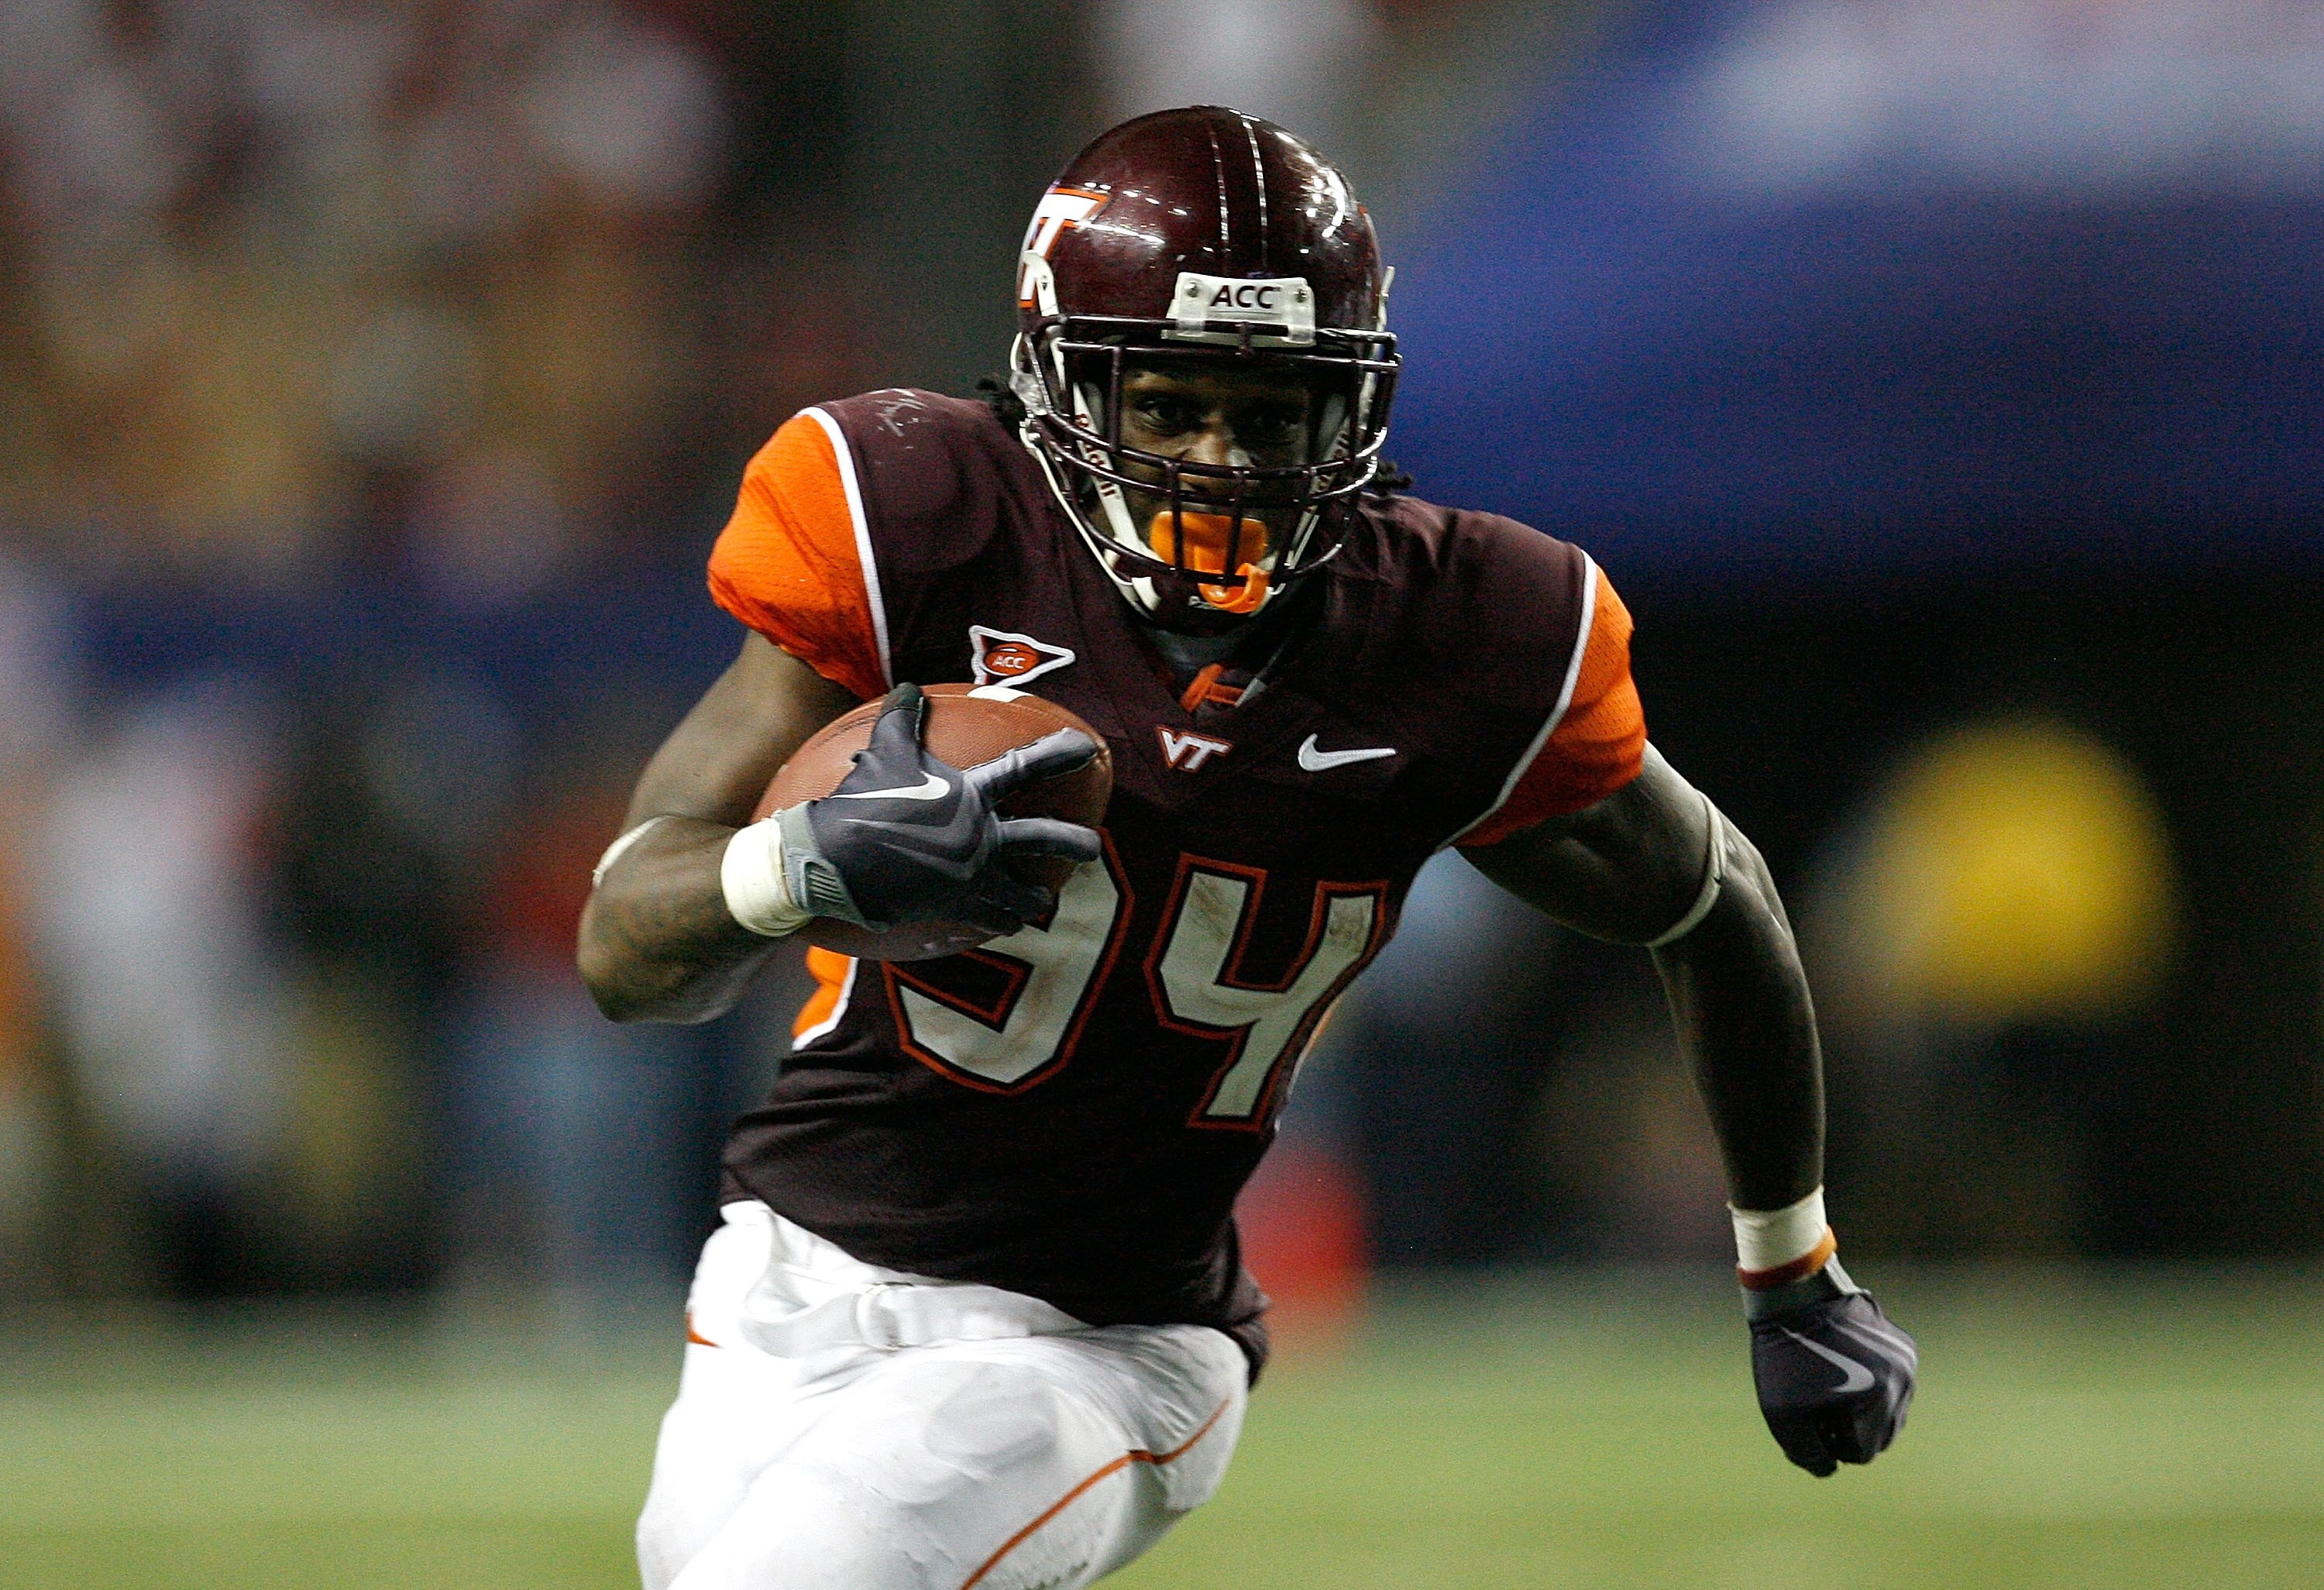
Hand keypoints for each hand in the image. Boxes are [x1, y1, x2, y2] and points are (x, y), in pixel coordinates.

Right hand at [779, 683, 1102, 934]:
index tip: (1088, 750)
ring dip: (1033, 899)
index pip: (1026, 767)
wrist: (836, 860)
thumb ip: (902, 718)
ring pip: (1021, 896)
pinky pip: (988, 920)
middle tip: (1093, 849)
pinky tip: (998, 923)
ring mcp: (972, 877)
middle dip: (1077, 845)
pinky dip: (995, 921)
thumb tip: (908, 686)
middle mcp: (982, 837)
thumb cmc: (861, 802)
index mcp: (972, 795)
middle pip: (1047, 839)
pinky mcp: (955, 908)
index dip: (1060, 755)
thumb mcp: (883, 752)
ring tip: (1038, 900)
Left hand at [1749, 1290, 1916, 1476]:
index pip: (1863, 1453)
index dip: (1831, 1445)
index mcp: (1879, 1400)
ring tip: (1829, 1387)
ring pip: (1890, 1411)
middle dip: (1850, 1429)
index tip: (1810, 1420)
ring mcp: (1907, 1362)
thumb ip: (1807, 1454)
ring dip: (1863, 1410)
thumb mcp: (1782, 1414)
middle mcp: (1903, 1381)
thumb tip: (1829, 1468)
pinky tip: (1843, 1367)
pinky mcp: (1903, 1345)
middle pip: (1882, 1435)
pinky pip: (1892, 1383)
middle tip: (1818, 1404)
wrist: (1793, 1292)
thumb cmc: (1785, 1355)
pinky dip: (1871, 1385)